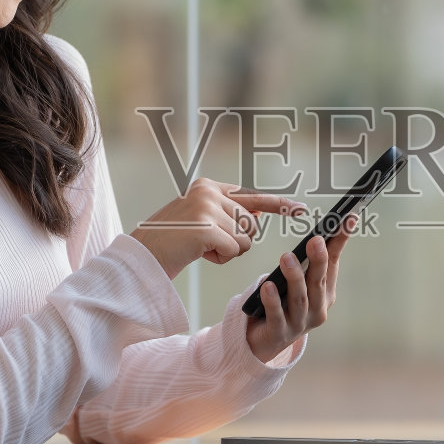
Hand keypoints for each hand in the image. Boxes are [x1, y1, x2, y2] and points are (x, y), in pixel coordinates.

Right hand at [130, 178, 304, 278]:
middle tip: (208, 243)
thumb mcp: (200, 220)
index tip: (302, 208)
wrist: (142, 255)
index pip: (252, 195)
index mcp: (209, 186)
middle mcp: (209, 191)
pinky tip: (200, 253)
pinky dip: (221, 258)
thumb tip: (259, 214)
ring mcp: (207, 207)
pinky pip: (234, 249)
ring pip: (245, 239)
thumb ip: (228, 214)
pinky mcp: (206, 227)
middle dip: (237, 240)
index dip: (278, 204)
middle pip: (251, 223)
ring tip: (201, 247)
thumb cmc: (172, 241)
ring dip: (228, 251)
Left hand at [244, 213, 354, 361]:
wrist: (265, 340)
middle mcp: (317, 310)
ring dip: (294, 277)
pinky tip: (267, 286)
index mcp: (325, 294)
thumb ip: (308, 261)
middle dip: (319, 261)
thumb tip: (319, 231)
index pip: (333, 263)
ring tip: (286, 257)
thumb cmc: (284, 304)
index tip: (348, 218)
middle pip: (318, 283)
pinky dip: (273, 301)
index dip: (340, 241)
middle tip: (316, 240)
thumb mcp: (299, 281)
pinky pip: (276, 316)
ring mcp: (299, 324)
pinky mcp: (279, 333)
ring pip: (299, 299)